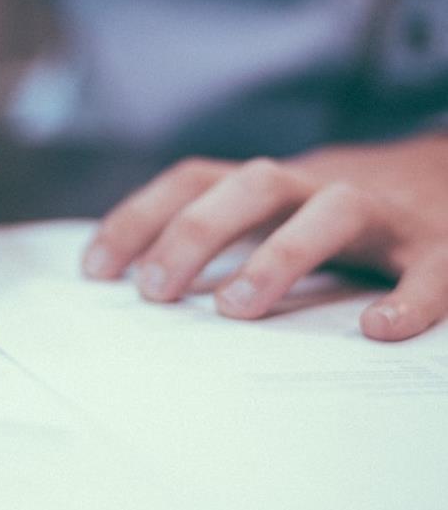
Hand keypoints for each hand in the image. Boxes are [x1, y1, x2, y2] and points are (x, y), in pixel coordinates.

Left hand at [82, 136, 447, 340]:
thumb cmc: (346, 214)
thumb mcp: (279, 209)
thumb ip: (225, 232)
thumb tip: (142, 280)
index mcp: (276, 184)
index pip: (195, 180)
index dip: (140, 217)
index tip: (95, 271)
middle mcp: (322, 186)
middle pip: (254, 183)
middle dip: (196, 232)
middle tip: (154, 291)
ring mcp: (386, 212)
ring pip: (334, 210)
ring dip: (281, 255)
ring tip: (235, 308)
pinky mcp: (442, 245)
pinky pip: (432, 267)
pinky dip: (409, 298)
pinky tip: (377, 329)